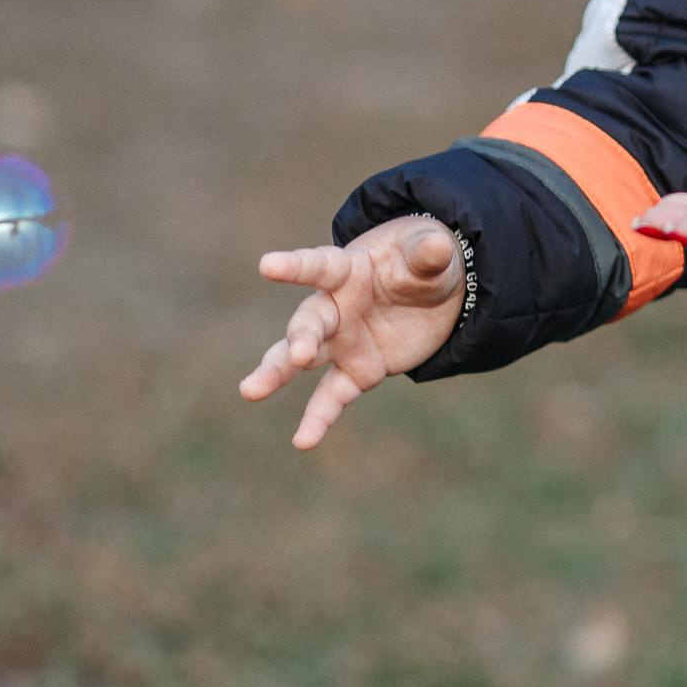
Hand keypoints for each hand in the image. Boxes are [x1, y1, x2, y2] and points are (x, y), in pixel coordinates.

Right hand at [240, 215, 465, 448]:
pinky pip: (331, 396)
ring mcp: (342, 342)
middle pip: (310, 322)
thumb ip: (428, 253)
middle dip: (301, 337)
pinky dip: (318, 418)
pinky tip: (302, 440)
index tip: (267, 265)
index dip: (296, 266)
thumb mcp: (431, 253)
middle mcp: (336, 307)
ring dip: (278, 372)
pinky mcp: (356, 372)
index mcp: (349, 270)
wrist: (431, 293)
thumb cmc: (420, 262)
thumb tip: (436, 246)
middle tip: (298, 353)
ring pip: (300, 360)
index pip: (320, 266)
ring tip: (251, 390)